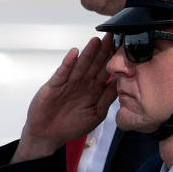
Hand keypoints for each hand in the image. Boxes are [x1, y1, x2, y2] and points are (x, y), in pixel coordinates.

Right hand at [13, 37, 118, 162]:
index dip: (114, 58)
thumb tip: (122, 82)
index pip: (106, 70)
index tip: (124, 46)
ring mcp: (68, 83)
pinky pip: (62, 73)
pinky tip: (74, 53)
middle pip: (94, 64)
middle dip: (103, 50)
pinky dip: (68, 63)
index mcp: (94, 88)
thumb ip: (108, 98)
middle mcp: (82, 83)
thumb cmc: (71, 126)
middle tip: (112, 35)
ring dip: (87, 53)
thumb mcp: (96, 114)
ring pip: (80, 65)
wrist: (47, 136)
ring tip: (96, 40)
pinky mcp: (54, 86)